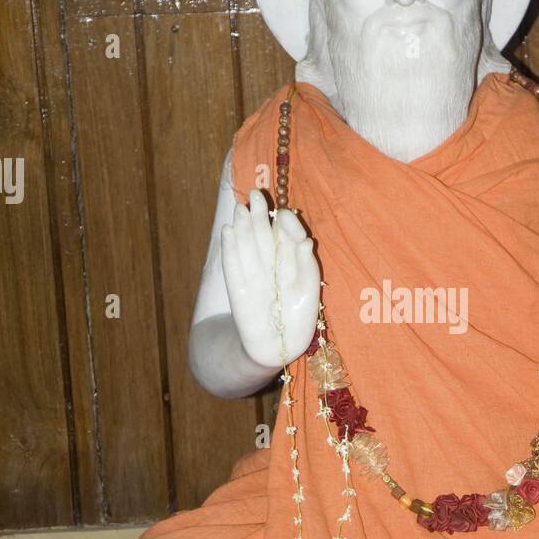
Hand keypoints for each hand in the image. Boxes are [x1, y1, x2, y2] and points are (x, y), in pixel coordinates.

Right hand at [220, 190, 319, 369]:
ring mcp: (253, 274)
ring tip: (240, 207)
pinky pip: (232, 264)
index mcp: (291, 262)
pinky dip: (230, 248)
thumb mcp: (309, 289)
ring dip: (243, 226)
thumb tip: (306, 241)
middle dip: (260, 215)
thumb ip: (307, 265)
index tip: (284, 214)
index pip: (287, 236)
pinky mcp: (238, 287)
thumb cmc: (299, 317)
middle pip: (264, 235)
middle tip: (255, 194)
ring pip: (248, 245)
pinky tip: (229, 230)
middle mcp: (271, 264)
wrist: (278, 345)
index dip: (284, 223)